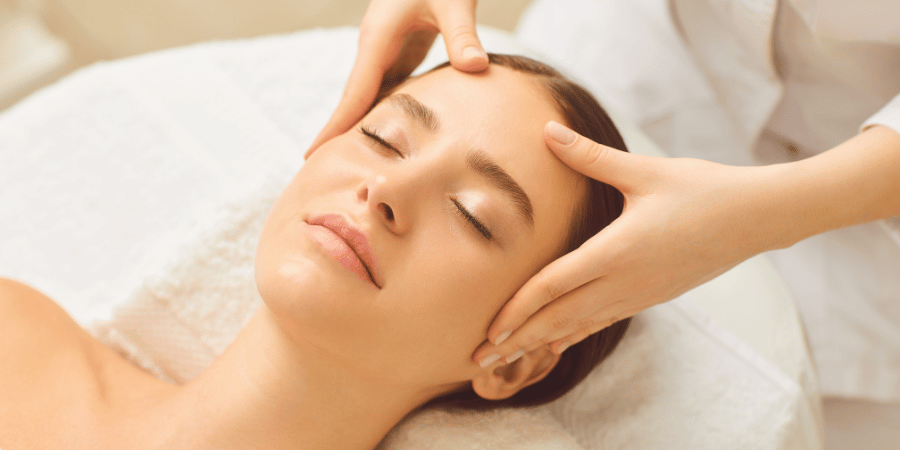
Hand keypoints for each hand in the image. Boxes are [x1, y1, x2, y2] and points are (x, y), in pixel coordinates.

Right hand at [305, 0, 487, 156]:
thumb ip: (462, 34)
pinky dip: (381, 115)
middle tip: (320, 173)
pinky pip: (385, 90)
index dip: (335, 127)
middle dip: (337, 135)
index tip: (313, 156)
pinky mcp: (399, 51)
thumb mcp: (454, 1)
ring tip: (348, 166)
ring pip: (368, 97)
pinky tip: (384, 139)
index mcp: (378, 39)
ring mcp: (384, 49)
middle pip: (353, 100)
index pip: (354, 93)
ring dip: (359, 128)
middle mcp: (374, 47)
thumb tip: (476, 68)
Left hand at [473, 121, 781, 366]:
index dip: (517, 309)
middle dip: (516, 340)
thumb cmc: (702, 189)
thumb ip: (590, 156)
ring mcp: (638, 295)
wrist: (756, 218)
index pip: (554, 286)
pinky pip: (600, 322)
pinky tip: (553, 343)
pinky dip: (570, 335)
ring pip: (577, 326)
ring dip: (538, 343)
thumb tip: (547, 130)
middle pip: (558, 318)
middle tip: (477, 360)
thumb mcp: (645, 170)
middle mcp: (624, 282)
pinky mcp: (649, 297)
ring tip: (504, 360)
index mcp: (617, 251)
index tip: (487, 329)